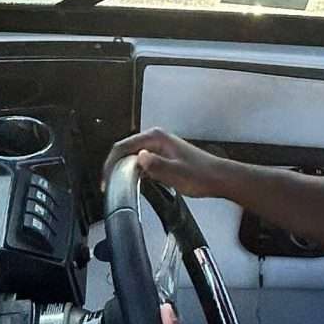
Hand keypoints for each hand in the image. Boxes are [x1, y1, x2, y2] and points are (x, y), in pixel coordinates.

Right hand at [103, 126, 237, 202]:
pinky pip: (141, 163)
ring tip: (117, 186)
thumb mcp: (176, 173)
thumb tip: (139, 158)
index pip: (122, 147)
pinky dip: (134, 172)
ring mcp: (158, 147)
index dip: (110, 163)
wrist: (218, 178)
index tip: (105, 179)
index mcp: (156, 138)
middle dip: (114, 167)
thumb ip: (156, 165)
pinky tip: (133, 183)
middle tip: (107, 185)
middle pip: (124, 150)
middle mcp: (155, 139)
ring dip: (123, 170)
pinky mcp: (162, 157)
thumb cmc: (201, 175)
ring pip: (131, 157)